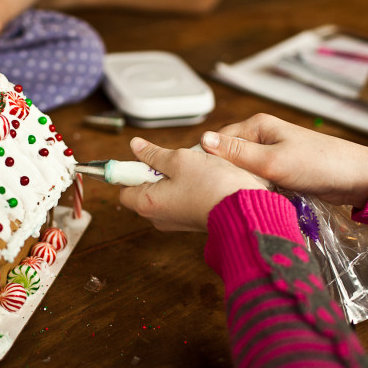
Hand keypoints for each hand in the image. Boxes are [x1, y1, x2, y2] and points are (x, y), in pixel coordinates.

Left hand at [119, 137, 266, 231]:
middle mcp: (157, 217)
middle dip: (157, 171)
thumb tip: (136, 147)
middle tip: (175, 162)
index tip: (146, 158)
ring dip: (176, 177)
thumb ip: (153, 154)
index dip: (132, 170)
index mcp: (146, 204)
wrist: (244, 209)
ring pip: (165, 192)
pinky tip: (204, 179)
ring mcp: (175, 220)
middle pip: (145, 189)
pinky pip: (182, 199)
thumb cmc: (212, 186)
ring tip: (194, 169)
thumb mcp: (179, 159)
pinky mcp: (191, 219)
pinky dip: (189, 186)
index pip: (124, 187)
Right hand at [201, 114, 367, 207]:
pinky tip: (250, 200)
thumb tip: (203, 139)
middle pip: (228, 158)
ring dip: (240, 184)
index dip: (208, 160)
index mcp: (257, 126)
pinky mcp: (279, 171)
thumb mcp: (272, 161)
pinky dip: (253, 189)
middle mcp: (261, 137)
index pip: (217, 141)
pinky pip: (256, 180)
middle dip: (224, 174)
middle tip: (218, 193)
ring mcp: (271, 155)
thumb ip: (237, 153)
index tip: (202, 181)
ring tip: (234, 198)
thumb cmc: (316, 165)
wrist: (355, 179)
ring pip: (242, 172)